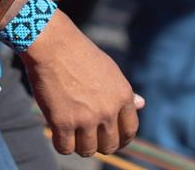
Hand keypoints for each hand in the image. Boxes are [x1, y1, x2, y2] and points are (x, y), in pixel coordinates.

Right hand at [17, 11, 141, 156]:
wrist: (53, 44)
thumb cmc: (79, 53)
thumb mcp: (109, 69)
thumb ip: (124, 92)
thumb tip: (142, 104)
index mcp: (123, 95)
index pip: (129, 131)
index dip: (121, 139)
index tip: (111, 139)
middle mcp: (108, 110)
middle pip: (109, 146)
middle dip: (99, 144)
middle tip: (88, 137)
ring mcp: (86, 118)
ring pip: (87, 150)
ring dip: (79, 145)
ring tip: (71, 133)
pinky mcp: (62, 122)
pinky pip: (65, 148)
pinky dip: (61, 143)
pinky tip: (58, 133)